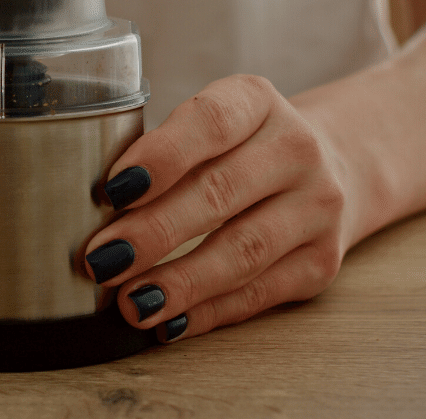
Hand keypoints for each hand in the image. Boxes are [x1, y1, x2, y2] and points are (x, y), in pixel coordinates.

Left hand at [84, 74, 353, 341]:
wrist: (330, 167)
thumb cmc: (238, 148)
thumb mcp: (207, 126)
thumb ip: (160, 155)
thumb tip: (95, 213)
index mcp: (256, 101)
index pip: (210, 122)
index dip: (160, 156)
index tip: (111, 190)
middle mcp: (296, 148)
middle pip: (219, 192)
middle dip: (153, 231)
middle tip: (102, 259)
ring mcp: (316, 207)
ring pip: (243, 250)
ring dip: (180, 282)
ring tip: (131, 302)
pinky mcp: (321, 262)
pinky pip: (259, 293)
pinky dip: (208, 312)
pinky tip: (167, 323)